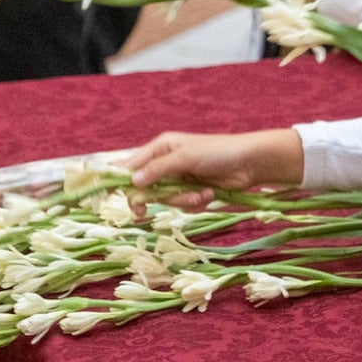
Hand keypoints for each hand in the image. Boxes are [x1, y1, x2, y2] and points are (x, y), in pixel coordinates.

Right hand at [120, 129, 303, 208]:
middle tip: (142, 213)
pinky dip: (195, 203)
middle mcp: (167, 163)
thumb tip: (133, 182)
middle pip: (145, 187)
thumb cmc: (217, 152)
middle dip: (153, 198)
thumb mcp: (185, 158)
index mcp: (161, 148)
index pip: (132, 165)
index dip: (121, 181)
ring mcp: (180, 179)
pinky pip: (183, 204)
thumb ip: (158, 169)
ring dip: (182, 200)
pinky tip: (208, 195)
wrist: (249, 163)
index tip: (112, 197)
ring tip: (200, 194)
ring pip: (166, 199)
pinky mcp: (193, 192)